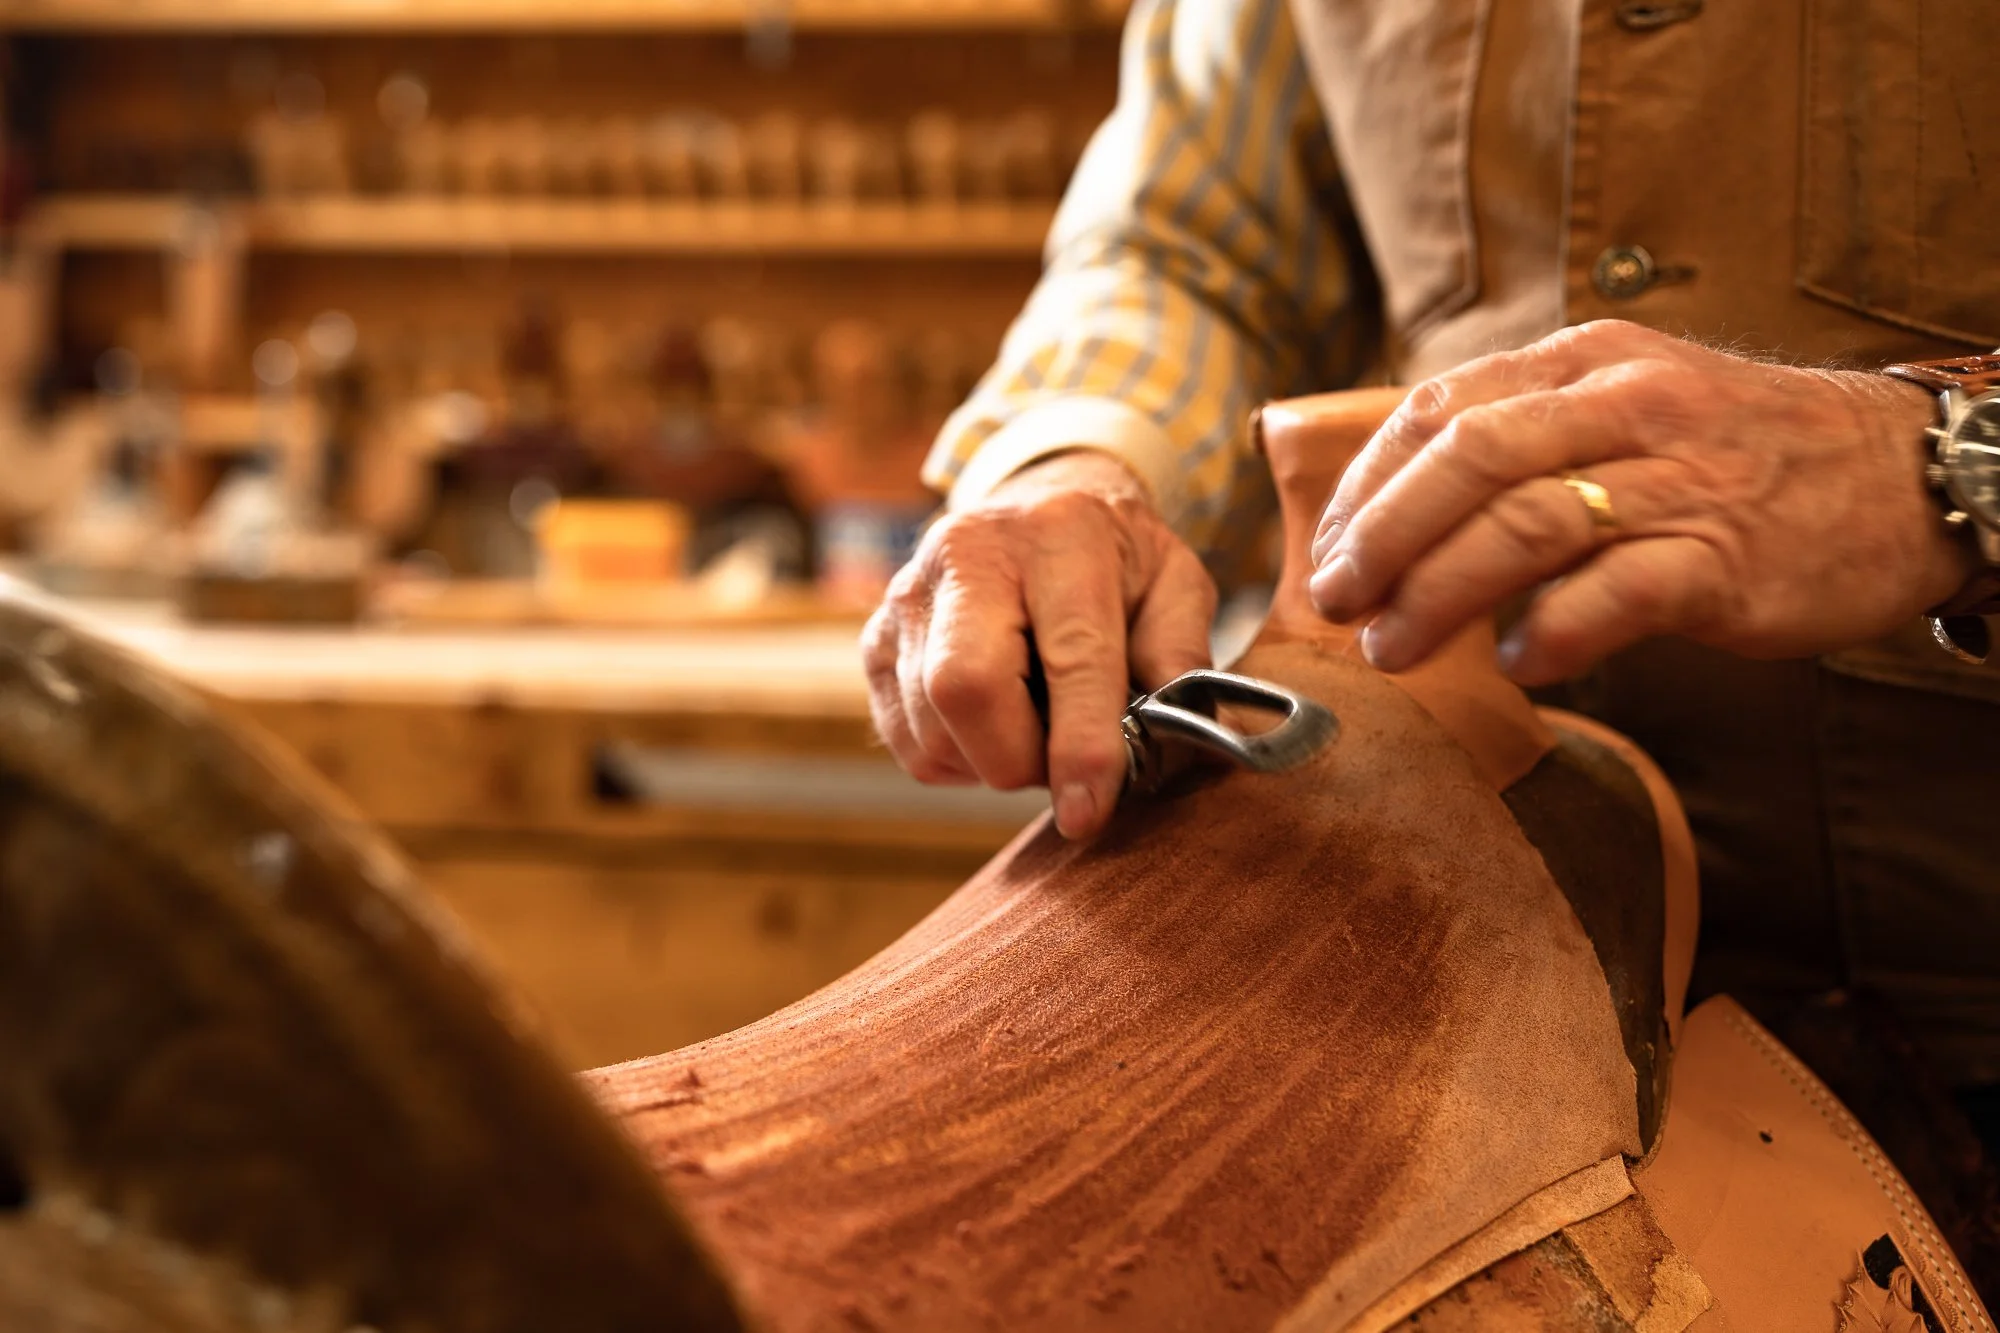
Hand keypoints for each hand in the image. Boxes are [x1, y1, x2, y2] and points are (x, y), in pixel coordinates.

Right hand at [862, 450, 1215, 838]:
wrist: (1038, 510)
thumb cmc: (1115, 559)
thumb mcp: (1176, 584)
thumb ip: (1181, 657)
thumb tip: (1178, 740)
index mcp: (1058, 535)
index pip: (1067, 656)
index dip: (1080, 744)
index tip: (1089, 812)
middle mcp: (966, 555)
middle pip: (964, 688)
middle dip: (1018, 758)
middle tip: (1061, 760)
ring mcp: (907, 597)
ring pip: (931, 730)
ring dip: (992, 762)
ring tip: (1035, 728)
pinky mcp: (875, 640)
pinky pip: (906, 742)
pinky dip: (957, 759)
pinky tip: (995, 724)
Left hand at [1306, 321, 1972, 684]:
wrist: (1898, 476)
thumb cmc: (1736, 457)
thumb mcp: (1625, 407)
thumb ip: (1523, 441)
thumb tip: (1398, 515)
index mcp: (1583, 365)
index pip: (1439, 411)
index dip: (1365, 488)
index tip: (1326, 553)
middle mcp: (1625, 405)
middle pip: (1468, 461)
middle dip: (1381, 538)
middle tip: (1336, 603)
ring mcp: (1678, 478)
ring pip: (1527, 524)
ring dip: (1439, 595)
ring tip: (1393, 649)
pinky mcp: (1725, 556)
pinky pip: (1616, 592)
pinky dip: (1551, 632)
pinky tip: (1519, 664)